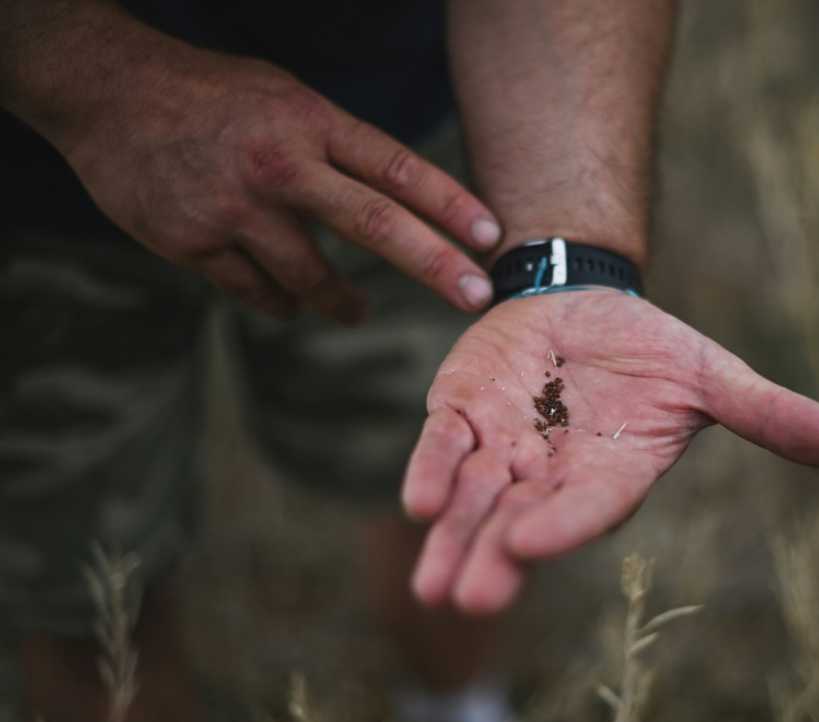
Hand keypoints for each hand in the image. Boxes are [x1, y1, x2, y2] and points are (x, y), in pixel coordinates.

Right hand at [58, 31, 500, 320]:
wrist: (104, 92)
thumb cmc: (210, 95)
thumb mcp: (284, 98)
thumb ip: (335, 146)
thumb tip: (396, 198)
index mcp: (309, 121)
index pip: (395, 166)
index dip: (448, 203)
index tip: (490, 235)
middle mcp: (279, 165)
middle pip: (373, 224)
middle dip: (433, 265)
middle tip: (474, 297)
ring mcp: (234, 208)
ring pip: (310, 277)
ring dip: (342, 301)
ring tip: (357, 309)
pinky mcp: (192, 243)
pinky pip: (256, 293)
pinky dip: (279, 301)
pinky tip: (287, 300)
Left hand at [402, 290, 818, 613]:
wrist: (584, 304)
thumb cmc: (650, 350)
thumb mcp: (709, 377)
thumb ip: (763, 413)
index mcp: (613, 472)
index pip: (589, 505)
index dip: (563, 523)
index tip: (532, 544)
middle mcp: (553, 474)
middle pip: (521, 521)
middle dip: (494, 557)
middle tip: (467, 598)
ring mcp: (504, 447)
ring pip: (473, 500)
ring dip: (452, 536)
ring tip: (431, 587)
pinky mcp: (464, 414)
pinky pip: (444, 447)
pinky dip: (431, 470)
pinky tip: (417, 502)